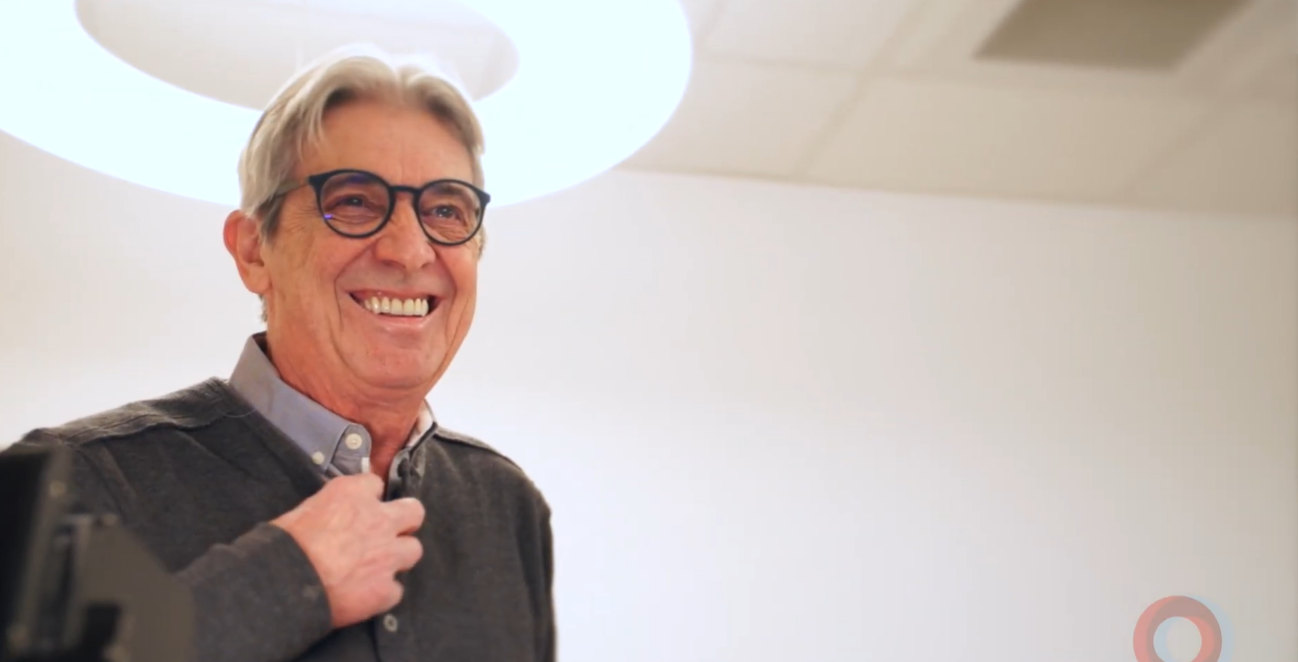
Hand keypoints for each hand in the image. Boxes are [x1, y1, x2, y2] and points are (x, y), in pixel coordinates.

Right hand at [271, 473, 424, 627]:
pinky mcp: (386, 589)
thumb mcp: (301, 511)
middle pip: (414, 511)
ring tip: (378, 568)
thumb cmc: (282, 544)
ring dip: (398, 557)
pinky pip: (395, 590)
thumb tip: (329, 519)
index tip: (361, 508)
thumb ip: (327, 510)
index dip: (369, 497)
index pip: (375, 484)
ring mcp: (388, 555)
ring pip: (413, 550)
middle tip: (388, 533)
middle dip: (405, 521)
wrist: (284, 582)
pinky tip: (367, 596)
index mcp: (353, 494)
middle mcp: (378, 520)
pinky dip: (383, 593)